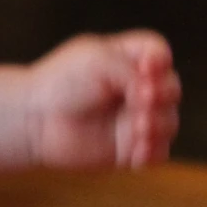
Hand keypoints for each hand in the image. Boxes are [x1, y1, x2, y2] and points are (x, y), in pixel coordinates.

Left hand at [25, 31, 179, 170]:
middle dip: (162, 95)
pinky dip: (152, 151)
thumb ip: (131, 71)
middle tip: (141, 102)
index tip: (145, 70)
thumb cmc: (60, 82)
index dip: (159, 62)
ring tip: (137, 130)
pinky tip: (136, 152)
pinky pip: (156, 153)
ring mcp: (134, 118)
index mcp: (127, 59)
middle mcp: (136, 88)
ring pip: (169, 122)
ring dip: (159, 125)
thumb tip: (152, 96)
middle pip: (171, 88)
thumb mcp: (96, 60)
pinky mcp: (128, 147)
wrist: (35, 120)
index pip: (158, 54)